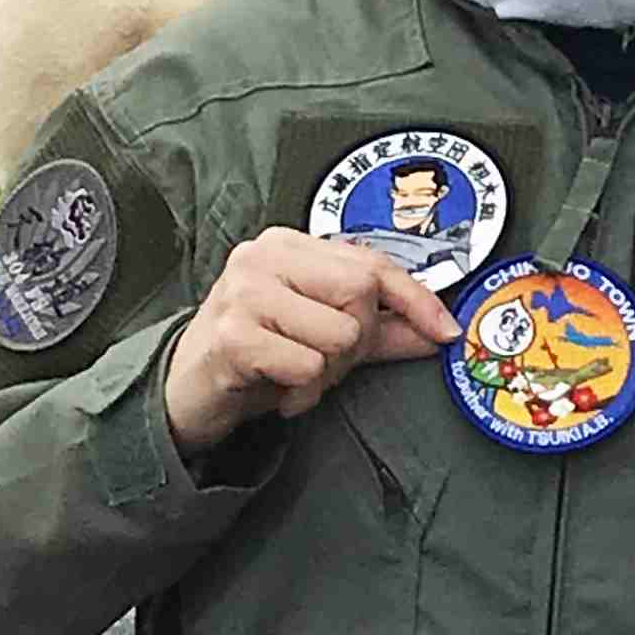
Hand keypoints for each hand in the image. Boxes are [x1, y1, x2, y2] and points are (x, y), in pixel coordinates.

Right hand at [165, 229, 460, 455]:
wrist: (189, 389)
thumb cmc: (258, 353)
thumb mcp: (326, 334)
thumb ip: (383, 330)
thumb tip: (438, 331)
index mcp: (290, 244)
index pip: (372, 262)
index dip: (416, 298)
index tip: (445, 330)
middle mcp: (264, 257)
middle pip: (360, 293)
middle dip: (359, 340)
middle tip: (327, 359)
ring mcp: (244, 291)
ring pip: (339, 334)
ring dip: (329, 370)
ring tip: (296, 371)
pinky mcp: (232, 334)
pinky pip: (307, 366)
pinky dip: (302, 390)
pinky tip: (277, 387)